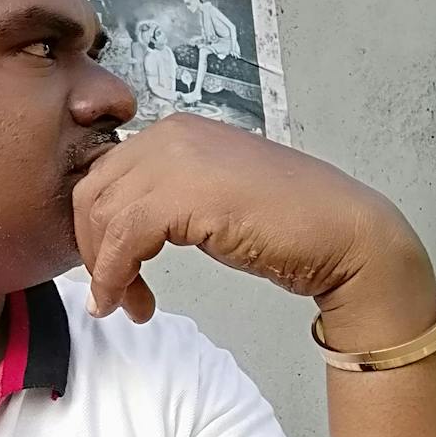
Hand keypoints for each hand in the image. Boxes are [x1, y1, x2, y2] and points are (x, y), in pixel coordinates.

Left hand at [72, 115, 434, 326]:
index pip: (104, 175)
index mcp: (175, 131)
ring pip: (101, 217)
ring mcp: (176, 159)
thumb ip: (163, 198)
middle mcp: (170, 135)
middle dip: (92, 249)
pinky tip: (130, 302)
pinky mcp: (184, 195)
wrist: (343, 235)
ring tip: (127, 305)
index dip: (95, 228)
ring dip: (104, 270)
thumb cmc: (286, 223)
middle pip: (92, 193)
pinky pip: (122, 238)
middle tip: (112, 293)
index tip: (110, 269)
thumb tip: (115, 228)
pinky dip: (115, 276)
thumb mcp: (208, 197)